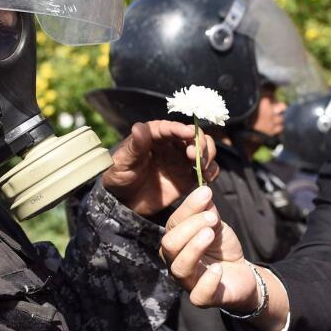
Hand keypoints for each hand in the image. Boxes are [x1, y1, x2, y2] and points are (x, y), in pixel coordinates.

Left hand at [102, 120, 217, 215]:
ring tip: (202, 167)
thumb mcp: (122, 162)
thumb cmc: (119, 177)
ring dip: (208, 154)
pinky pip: (207, 169)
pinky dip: (212, 171)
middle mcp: (172, 144)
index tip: (188, 133)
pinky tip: (207, 177)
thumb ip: (134, 146)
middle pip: (193, 135)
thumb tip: (139, 127)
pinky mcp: (189, 176)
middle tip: (194, 155)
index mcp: (154, 136)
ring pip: (204, 149)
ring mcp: (182, 160)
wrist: (124, 203)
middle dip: (199, 142)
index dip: (180, 129)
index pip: (170, 128)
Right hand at [160, 186, 257, 313]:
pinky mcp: (203, 298)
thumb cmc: (221, 248)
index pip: (173, 224)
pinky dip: (208, 281)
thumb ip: (207, 211)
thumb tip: (203, 190)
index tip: (206, 194)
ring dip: (194, 248)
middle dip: (189, 228)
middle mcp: (176, 262)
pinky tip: (218, 269)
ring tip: (210, 234)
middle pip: (169, 246)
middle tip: (211, 218)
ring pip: (180, 268)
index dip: (188, 209)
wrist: (241, 274)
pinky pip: (198, 295)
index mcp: (176, 242)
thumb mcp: (215, 226)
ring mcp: (188, 282)